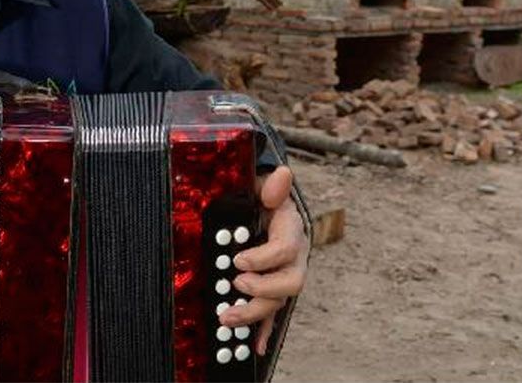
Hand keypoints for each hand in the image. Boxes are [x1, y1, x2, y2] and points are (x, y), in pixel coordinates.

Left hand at [219, 165, 308, 355]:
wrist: (268, 210)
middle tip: (236, 284)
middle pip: (290, 283)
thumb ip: (272, 184)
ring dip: (254, 313)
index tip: (238, 260)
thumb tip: (281, 174)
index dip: (264, 258)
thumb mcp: (265, 186)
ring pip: (278, 302)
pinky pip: (273, 315)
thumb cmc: (264, 199)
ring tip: (227, 316)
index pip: (286, 249)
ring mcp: (285, 277)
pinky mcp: (275, 291)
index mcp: (291, 232)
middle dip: (263, 289)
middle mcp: (294, 259)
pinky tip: (256, 346)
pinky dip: (265, 331)